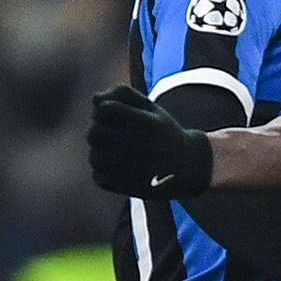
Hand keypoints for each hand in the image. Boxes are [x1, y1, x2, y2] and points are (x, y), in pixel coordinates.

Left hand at [87, 85, 212, 197]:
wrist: (186, 167)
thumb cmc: (163, 133)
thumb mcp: (151, 109)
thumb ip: (124, 95)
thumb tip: (95, 99)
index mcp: (144, 123)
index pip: (104, 108)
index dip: (105, 108)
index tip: (115, 114)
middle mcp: (136, 145)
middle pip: (94, 132)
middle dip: (101, 130)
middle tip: (116, 134)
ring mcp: (127, 167)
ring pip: (94, 155)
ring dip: (102, 152)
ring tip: (119, 152)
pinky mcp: (120, 185)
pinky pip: (98, 174)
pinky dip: (106, 171)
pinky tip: (122, 168)